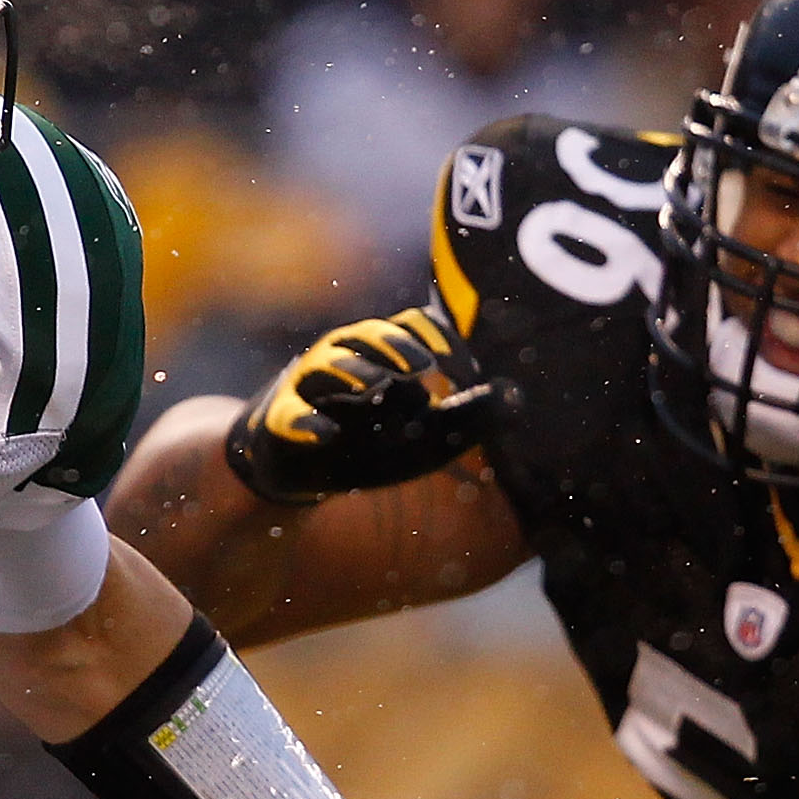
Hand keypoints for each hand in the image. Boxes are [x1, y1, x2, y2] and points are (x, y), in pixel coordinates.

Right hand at [224, 307, 497, 502]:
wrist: (303, 471)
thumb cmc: (373, 442)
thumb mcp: (431, 433)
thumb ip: (470, 415)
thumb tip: (517, 393)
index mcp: (384, 355)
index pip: (412, 326)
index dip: (440, 340)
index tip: (467, 371)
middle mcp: (345, 360)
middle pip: (366, 334)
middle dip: (393, 344)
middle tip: (422, 366)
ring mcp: (309, 388)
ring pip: (324, 365)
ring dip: (351, 370)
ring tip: (376, 385)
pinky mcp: (281, 421)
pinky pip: (288, 415)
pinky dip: (303, 421)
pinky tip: (324, 434)